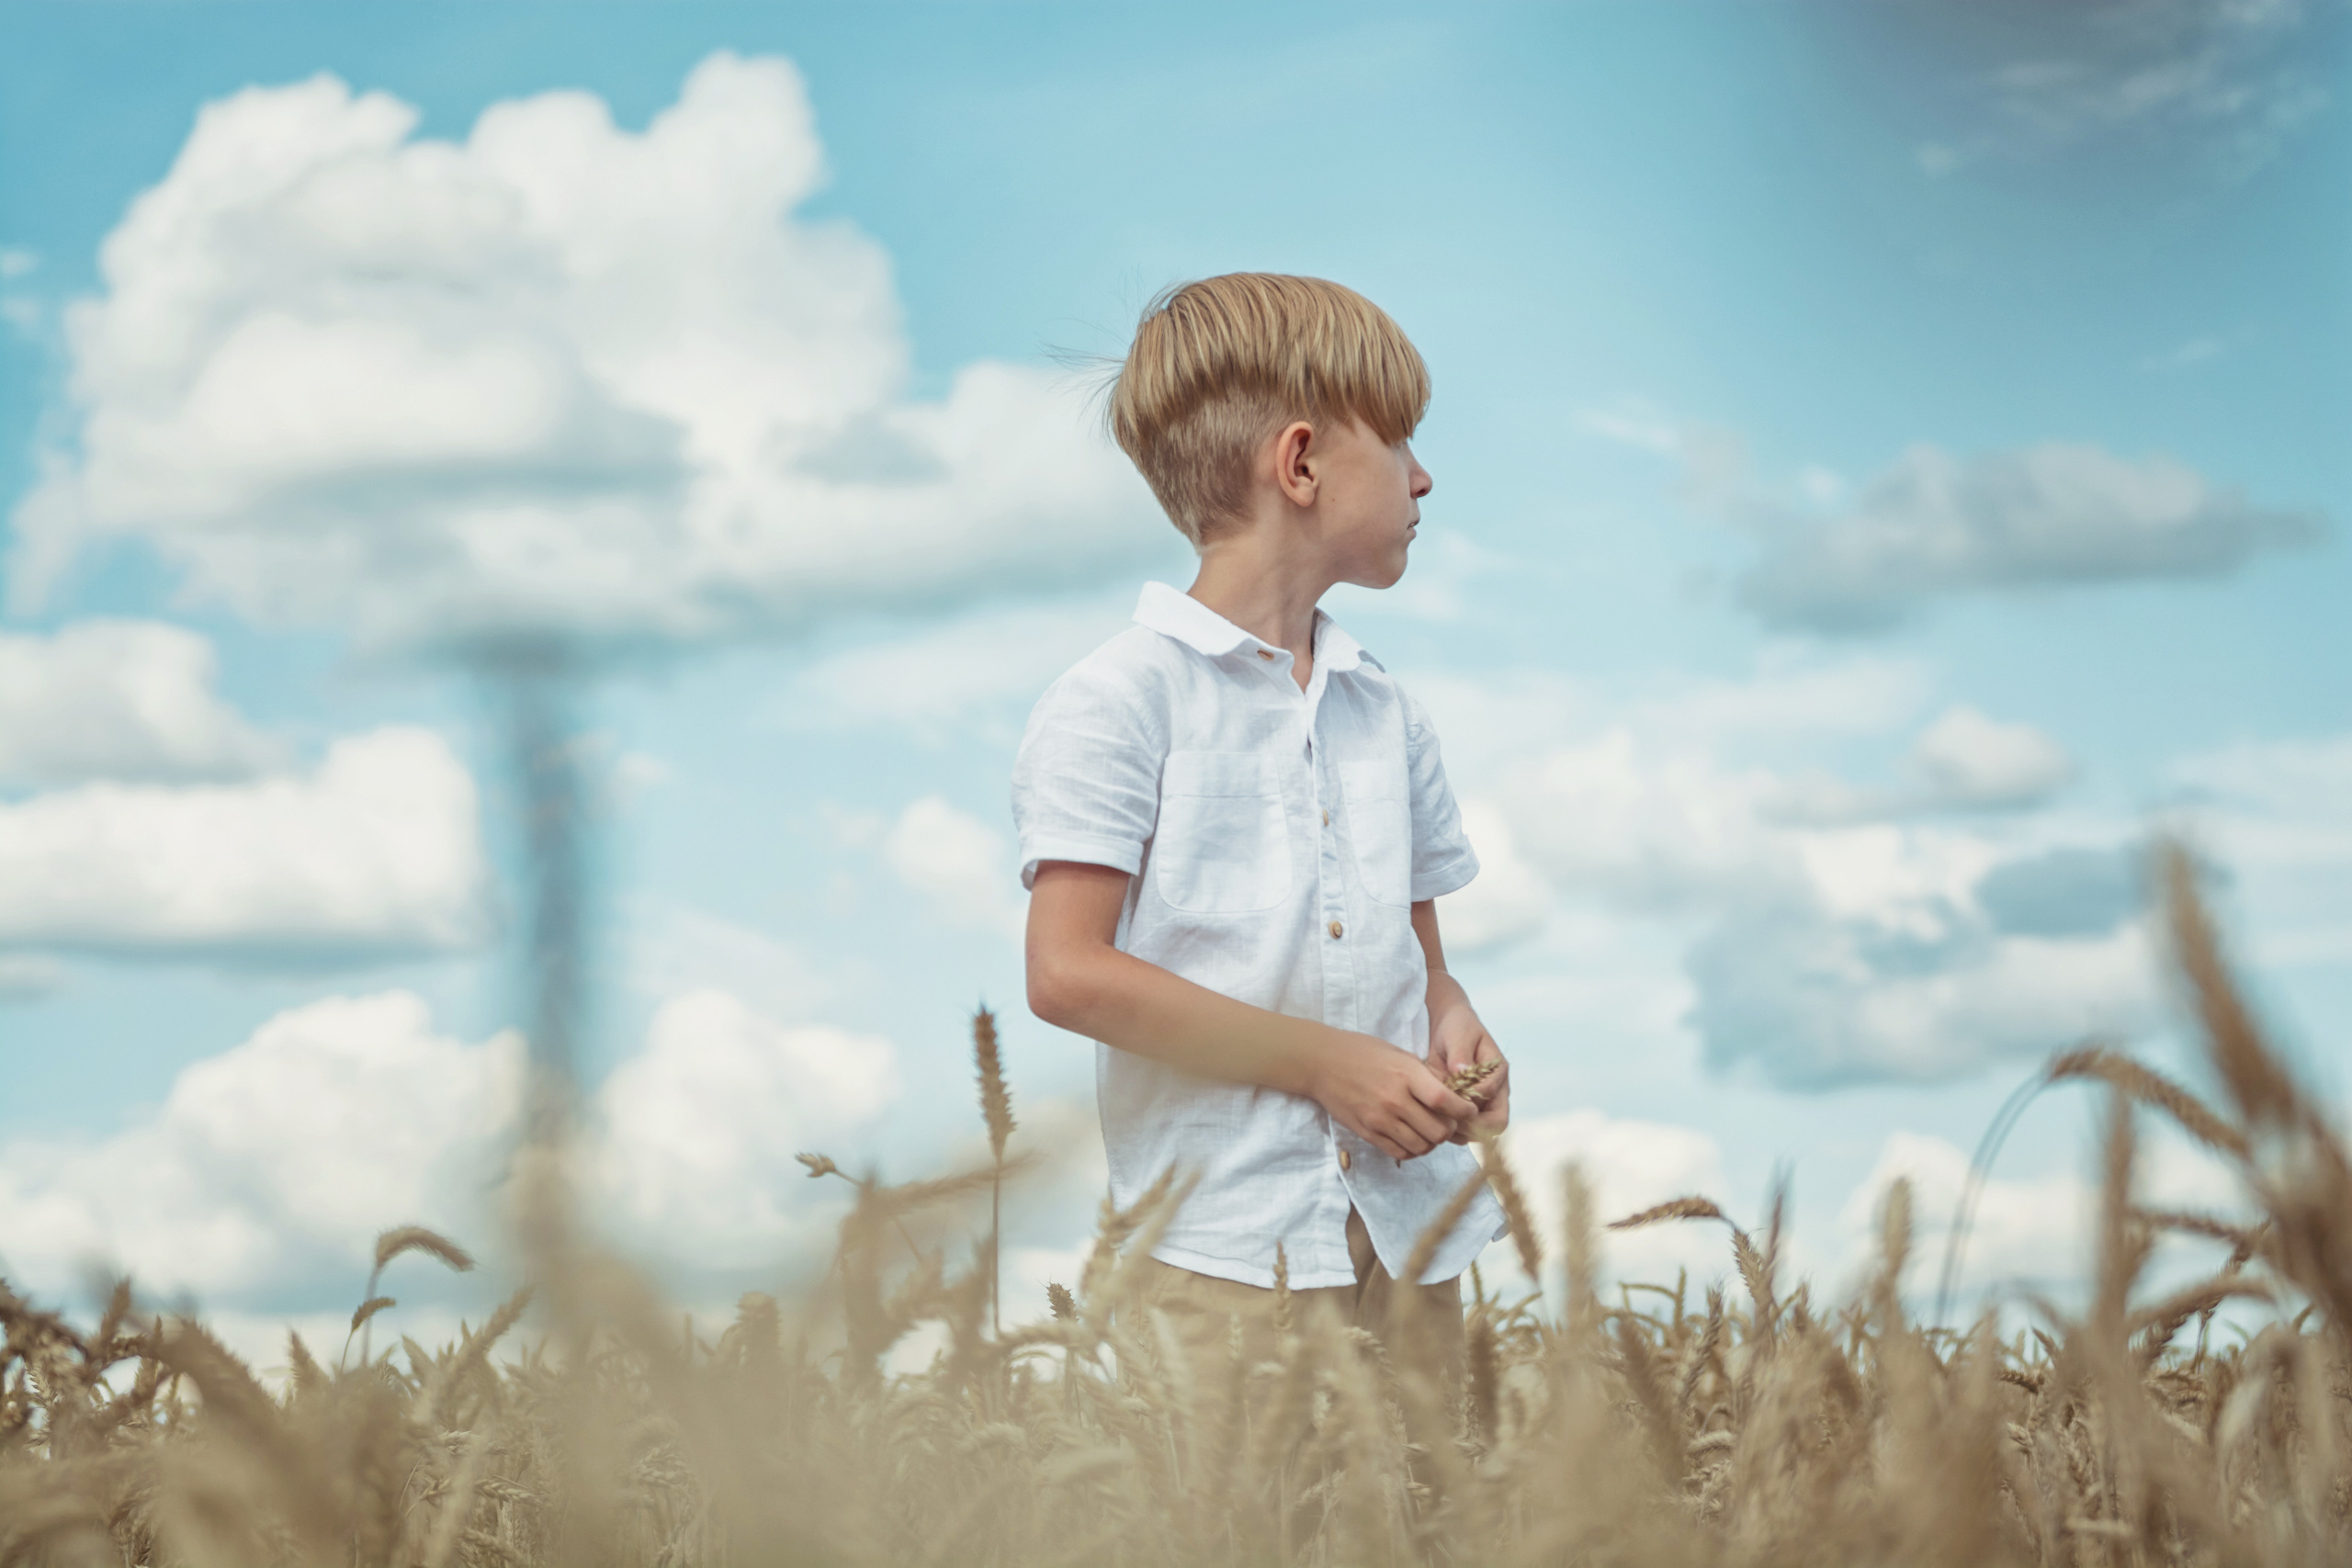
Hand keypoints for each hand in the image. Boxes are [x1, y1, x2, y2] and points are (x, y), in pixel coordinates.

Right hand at [1305, 1029, 1480, 1161]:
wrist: (1322, 1063)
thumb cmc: (1362, 1052)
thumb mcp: (1399, 1054)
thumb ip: (1424, 1076)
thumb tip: (1451, 1096)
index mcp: (1406, 1075)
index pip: (1445, 1101)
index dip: (1463, 1111)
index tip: (1469, 1111)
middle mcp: (1395, 1100)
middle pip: (1438, 1131)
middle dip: (1450, 1130)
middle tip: (1448, 1123)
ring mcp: (1380, 1119)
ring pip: (1422, 1146)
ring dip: (1432, 1142)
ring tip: (1429, 1131)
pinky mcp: (1367, 1133)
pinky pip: (1400, 1153)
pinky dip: (1413, 1150)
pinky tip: (1412, 1138)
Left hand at [1429, 984, 1508, 1143]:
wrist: (1447, 1027)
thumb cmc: (1457, 1027)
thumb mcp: (1458, 1034)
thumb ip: (1461, 1053)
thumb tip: (1463, 1071)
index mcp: (1498, 1072)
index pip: (1492, 1098)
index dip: (1471, 1103)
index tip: (1447, 1098)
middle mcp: (1494, 1091)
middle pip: (1495, 1124)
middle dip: (1470, 1126)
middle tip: (1443, 1119)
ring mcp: (1481, 1103)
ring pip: (1479, 1132)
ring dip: (1458, 1131)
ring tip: (1434, 1121)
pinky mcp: (1466, 1108)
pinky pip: (1464, 1130)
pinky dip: (1450, 1130)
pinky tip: (1431, 1120)